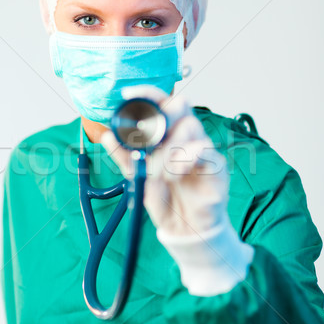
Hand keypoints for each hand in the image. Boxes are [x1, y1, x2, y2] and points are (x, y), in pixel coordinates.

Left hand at [101, 85, 229, 237]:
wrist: (184, 229)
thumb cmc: (165, 198)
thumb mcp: (137, 179)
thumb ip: (124, 158)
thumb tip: (107, 137)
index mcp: (167, 135)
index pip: (160, 103)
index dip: (145, 93)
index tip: (126, 95)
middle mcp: (186, 137)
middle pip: (180, 104)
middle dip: (160, 118)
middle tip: (147, 141)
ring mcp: (202, 149)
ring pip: (190, 126)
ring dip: (167, 149)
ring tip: (158, 173)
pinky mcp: (216, 166)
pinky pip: (204, 149)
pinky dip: (184, 159)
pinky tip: (175, 173)